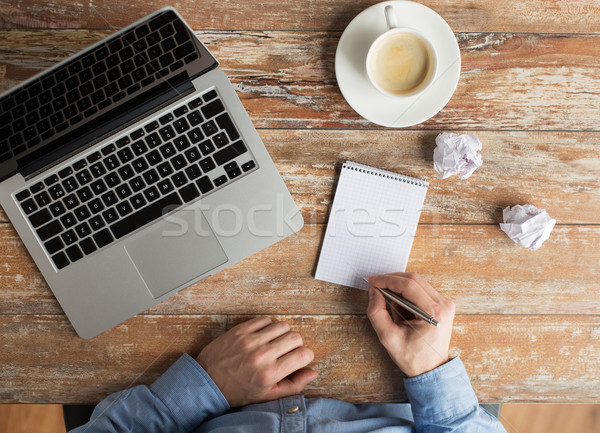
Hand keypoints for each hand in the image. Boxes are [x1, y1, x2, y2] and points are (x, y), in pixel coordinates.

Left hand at [196, 317, 317, 406]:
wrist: (206, 382)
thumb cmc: (237, 391)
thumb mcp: (266, 396)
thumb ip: (293, 385)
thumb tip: (312, 373)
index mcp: (270, 374)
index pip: (304, 355)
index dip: (305, 357)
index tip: (298, 359)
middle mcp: (262, 355)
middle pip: (296, 337)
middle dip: (295, 345)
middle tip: (285, 352)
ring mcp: (251, 340)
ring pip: (282, 325)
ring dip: (282, 334)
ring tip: (274, 343)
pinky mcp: (241, 330)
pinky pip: (265, 319)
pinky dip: (268, 326)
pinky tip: (263, 336)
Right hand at [366, 272, 454, 376]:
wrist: (431, 369)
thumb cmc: (413, 357)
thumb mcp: (388, 338)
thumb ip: (377, 312)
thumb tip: (373, 291)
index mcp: (434, 313)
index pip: (408, 286)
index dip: (387, 280)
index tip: (372, 281)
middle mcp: (443, 305)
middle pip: (414, 279)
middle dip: (392, 280)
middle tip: (375, 285)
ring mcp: (445, 304)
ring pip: (417, 282)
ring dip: (399, 287)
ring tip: (388, 301)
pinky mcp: (442, 304)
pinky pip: (421, 289)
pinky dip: (407, 292)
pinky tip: (399, 305)